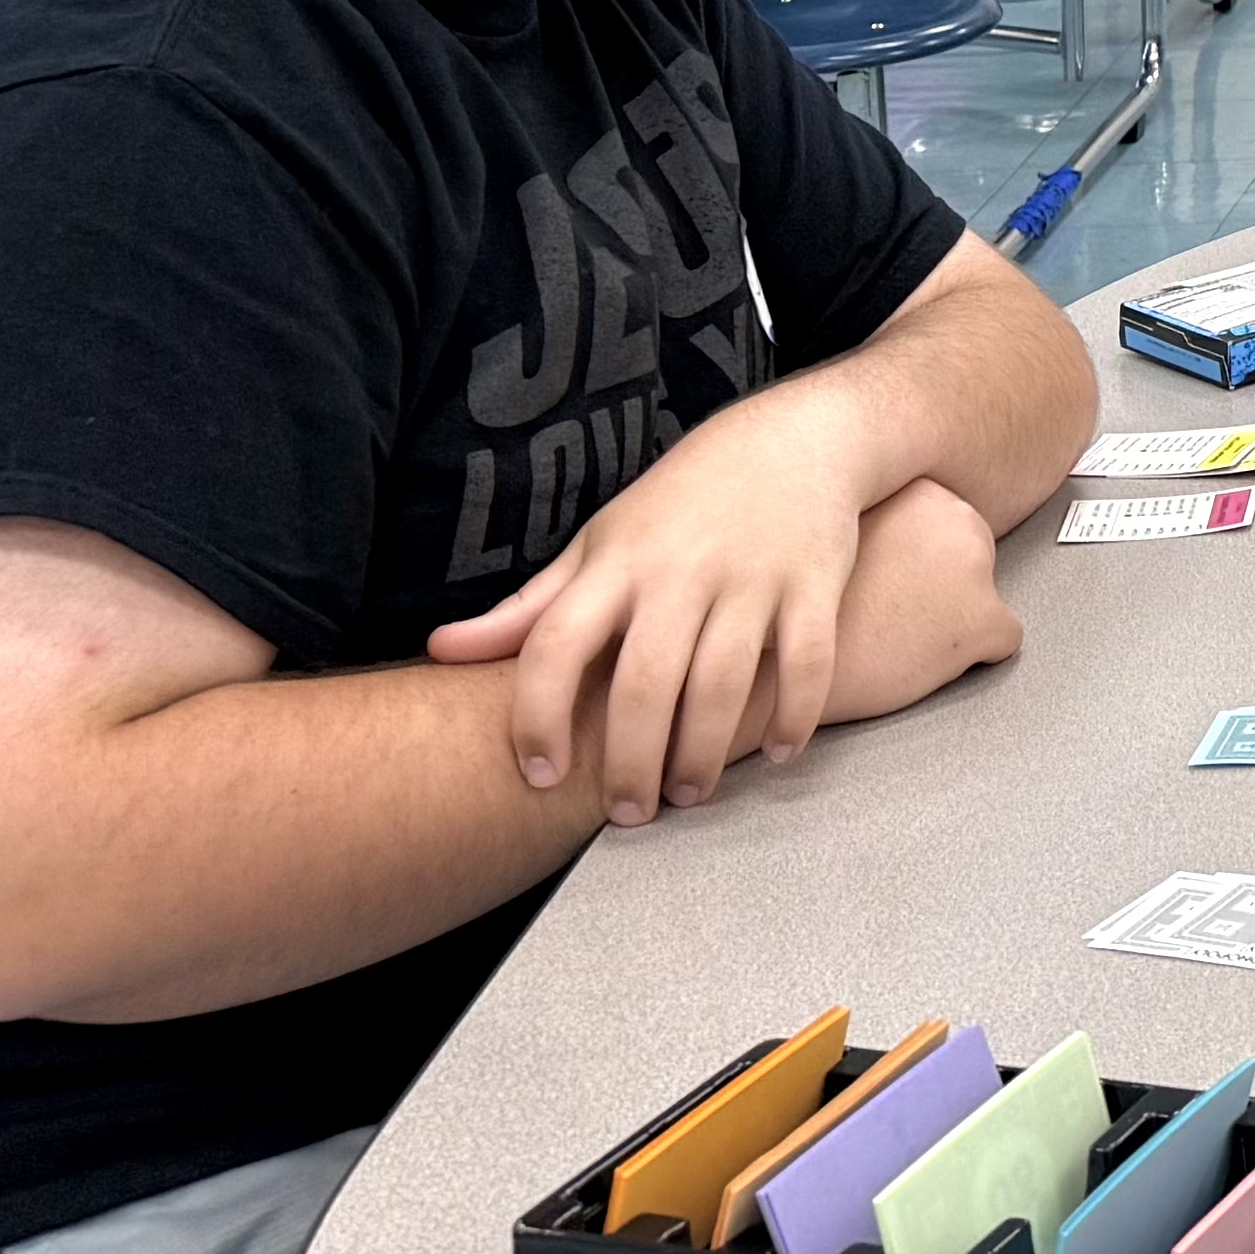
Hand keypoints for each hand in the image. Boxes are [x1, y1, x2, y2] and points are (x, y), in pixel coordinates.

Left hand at [428, 379, 886, 826]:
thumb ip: (531, 606)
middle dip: (631, 763)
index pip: (555, 644)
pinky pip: (807, 664)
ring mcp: (752, 577)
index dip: (536, 716)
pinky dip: (794, 717)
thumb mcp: (602, 542)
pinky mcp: (815, 583)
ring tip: (690, 795)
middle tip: (629, 815)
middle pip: (643, 683)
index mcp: (617, 562)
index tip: (539, 775)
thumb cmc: (682, 504)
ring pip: (723, 685)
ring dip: (703, 755)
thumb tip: (440, 650)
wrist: (798, 438)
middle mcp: (681, 571)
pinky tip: (778, 752)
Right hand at [805, 477, 1020, 734]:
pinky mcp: (981, 623)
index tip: (893, 571)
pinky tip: (923, 655)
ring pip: (983, 596)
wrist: (774, 667)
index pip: (947, 520)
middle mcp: (954, 519)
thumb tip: (888, 530)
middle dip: (937, 583)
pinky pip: (1001, 640)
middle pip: (968, 554)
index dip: (917, 555)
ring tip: (898, 629)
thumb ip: (869, 520)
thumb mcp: (832, 535)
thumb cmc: (794, 606)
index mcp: (920, 491)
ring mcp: (973, 569)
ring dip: (951, 616)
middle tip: (892, 604)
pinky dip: (974, 654)